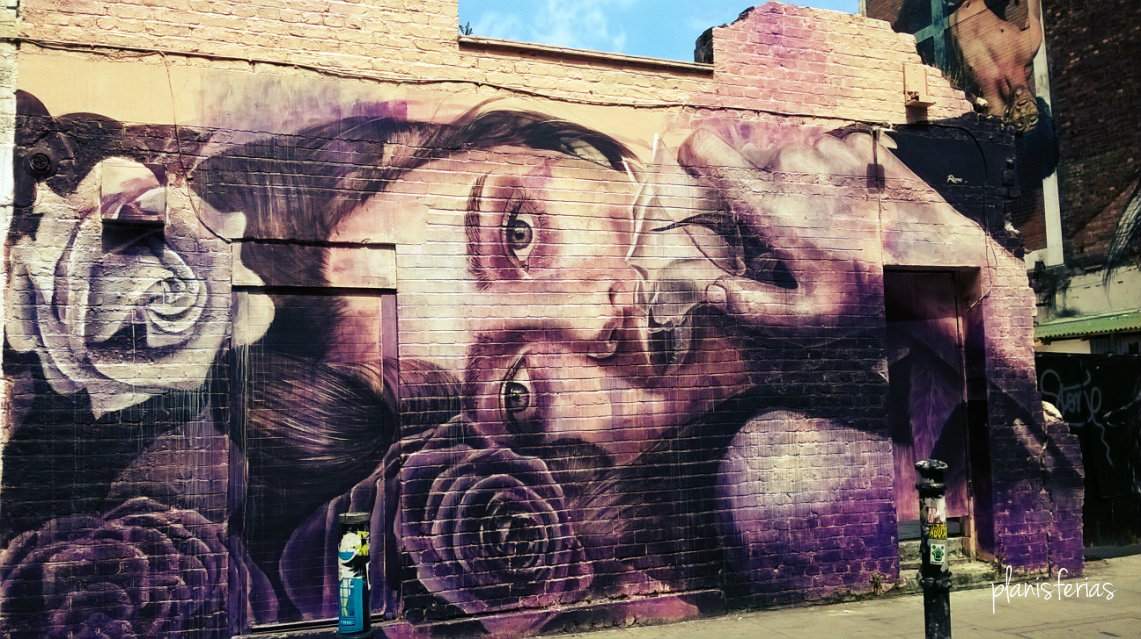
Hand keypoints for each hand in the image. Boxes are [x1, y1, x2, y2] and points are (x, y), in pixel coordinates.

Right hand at [678, 128, 883, 332]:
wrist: (946, 267)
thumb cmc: (873, 296)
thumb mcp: (805, 319)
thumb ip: (750, 305)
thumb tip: (711, 290)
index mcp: (771, 204)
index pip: (708, 151)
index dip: (692, 156)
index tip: (693, 170)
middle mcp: (797, 166)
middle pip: (749, 158)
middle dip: (751, 185)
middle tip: (773, 226)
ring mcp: (833, 151)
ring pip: (790, 153)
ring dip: (792, 178)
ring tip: (816, 219)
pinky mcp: (865, 148)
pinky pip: (828, 150)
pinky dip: (829, 171)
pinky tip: (847, 204)